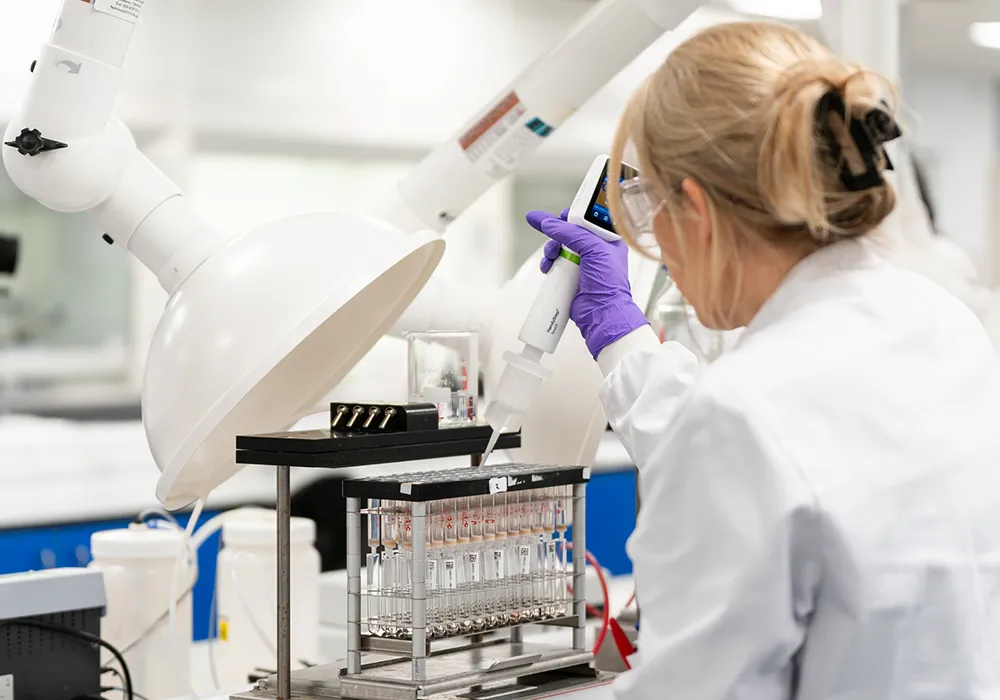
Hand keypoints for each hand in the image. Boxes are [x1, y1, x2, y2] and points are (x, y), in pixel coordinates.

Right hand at [528, 209, 648, 358]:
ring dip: (551, 249)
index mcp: (608, 240)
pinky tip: (548, 267)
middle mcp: (595, 251)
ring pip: (559, 247)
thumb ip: (571, 233)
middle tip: (552, 236)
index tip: (562, 215)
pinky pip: (554, 264)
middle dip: (557, 233)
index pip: (588, 220)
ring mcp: (581, 264)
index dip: (574, 216)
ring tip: (551, 256)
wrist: (601, 313)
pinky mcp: (570, 276)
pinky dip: (548, 263)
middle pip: (569, 232)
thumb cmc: (609, 284)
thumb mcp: (593, 249)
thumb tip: (550, 223)